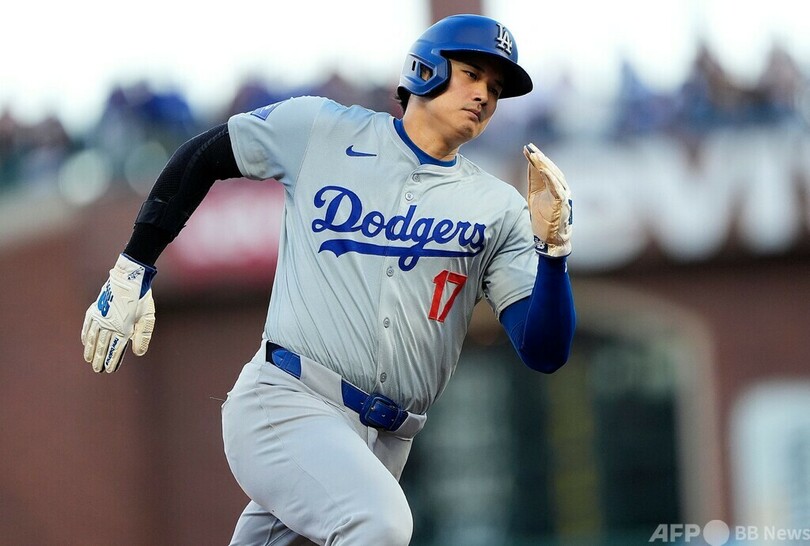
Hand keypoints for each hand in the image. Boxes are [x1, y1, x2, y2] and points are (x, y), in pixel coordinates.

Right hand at [81, 254, 156, 372]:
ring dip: (90, 350)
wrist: (129, 278)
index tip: (108, 370)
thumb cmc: (141, 298)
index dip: (112, 360)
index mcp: (124, 328)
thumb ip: (142, 337)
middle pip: (103, 346)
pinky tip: (85, 342)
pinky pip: (88, 325)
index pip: (115, 349)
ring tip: (88, 360)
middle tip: (97, 370)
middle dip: (99, 359)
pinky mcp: (95, 309)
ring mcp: (100, 317)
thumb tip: (138, 354)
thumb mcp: (147, 318)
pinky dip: (86, 334)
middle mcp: (109, 325)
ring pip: (93, 338)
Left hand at [523, 143, 572, 256]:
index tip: (527, 148)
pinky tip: (542, 169)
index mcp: (554, 187)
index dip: (537, 158)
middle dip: (540, 158)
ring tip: (535, 155)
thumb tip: (530, 164)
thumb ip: (534, 181)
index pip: (546, 168)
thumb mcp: (535, 196)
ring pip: (555, 175)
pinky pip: (557, 187)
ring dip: (545, 164)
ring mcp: (563, 195)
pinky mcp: (562, 203)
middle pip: (551, 169)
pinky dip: (550, 177)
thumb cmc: (543, 219)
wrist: (551, 240)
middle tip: (530, 147)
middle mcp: (561, 188)